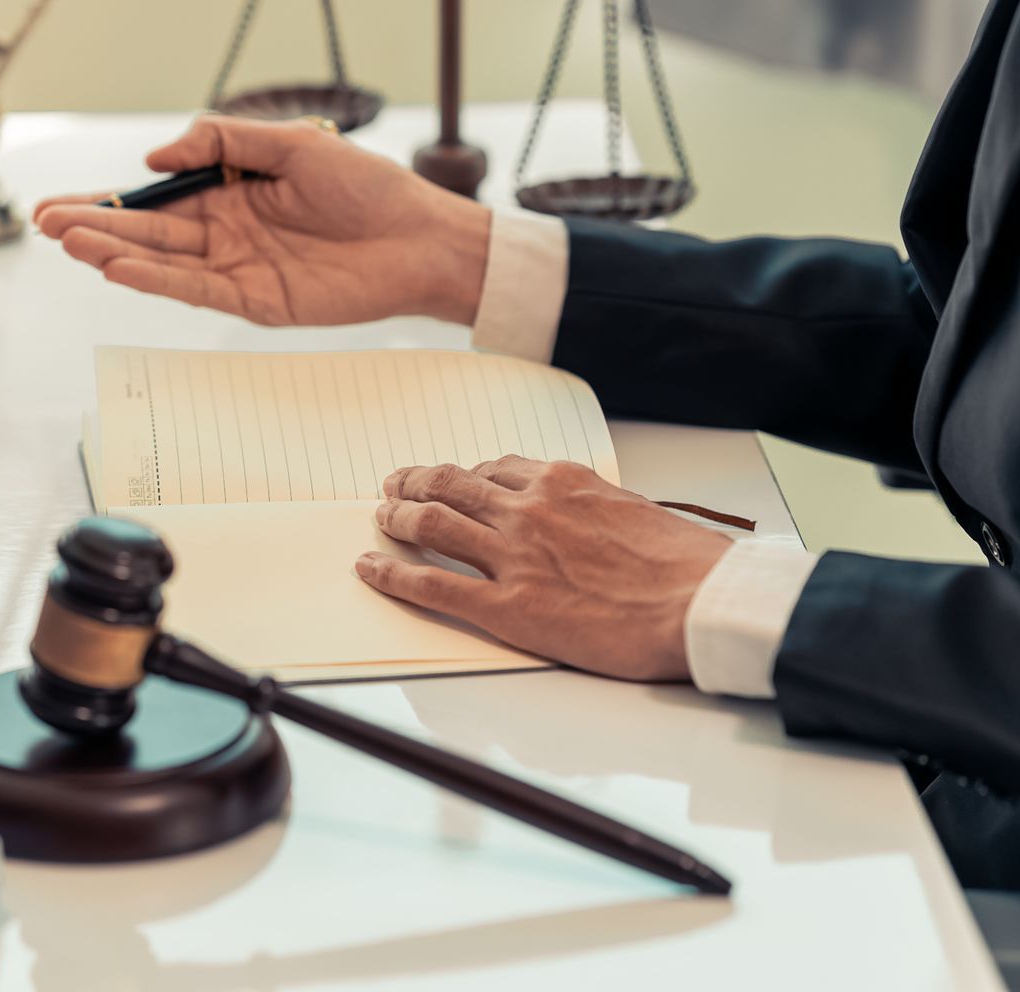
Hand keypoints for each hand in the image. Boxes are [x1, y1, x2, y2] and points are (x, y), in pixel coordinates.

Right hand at [33, 115, 490, 325]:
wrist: (422, 237)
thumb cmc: (367, 185)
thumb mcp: (292, 142)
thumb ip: (223, 141)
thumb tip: (157, 157)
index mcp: (231, 193)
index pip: (155, 201)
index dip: (106, 203)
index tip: (57, 204)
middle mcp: (225, 233)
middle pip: (146, 233)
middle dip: (93, 227)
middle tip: (42, 225)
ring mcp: (237, 269)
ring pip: (162, 261)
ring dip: (113, 252)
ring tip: (67, 242)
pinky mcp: (255, 301)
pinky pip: (195, 290)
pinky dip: (154, 280)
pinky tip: (116, 268)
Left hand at [355, 456, 732, 681]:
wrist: (704, 605)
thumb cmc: (686, 566)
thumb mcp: (635, 511)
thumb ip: (590, 509)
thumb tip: (576, 519)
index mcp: (562, 482)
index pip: (495, 469)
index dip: (462, 475)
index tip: (449, 480)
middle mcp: (528, 509)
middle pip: (449, 485)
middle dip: (413, 483)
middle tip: (394, 488)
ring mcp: (512, 555)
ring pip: (430, 522)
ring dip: (395, 517)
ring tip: (380, 519)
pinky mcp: (506, 606)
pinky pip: (430, 583)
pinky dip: (390, 573)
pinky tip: (370, 569)